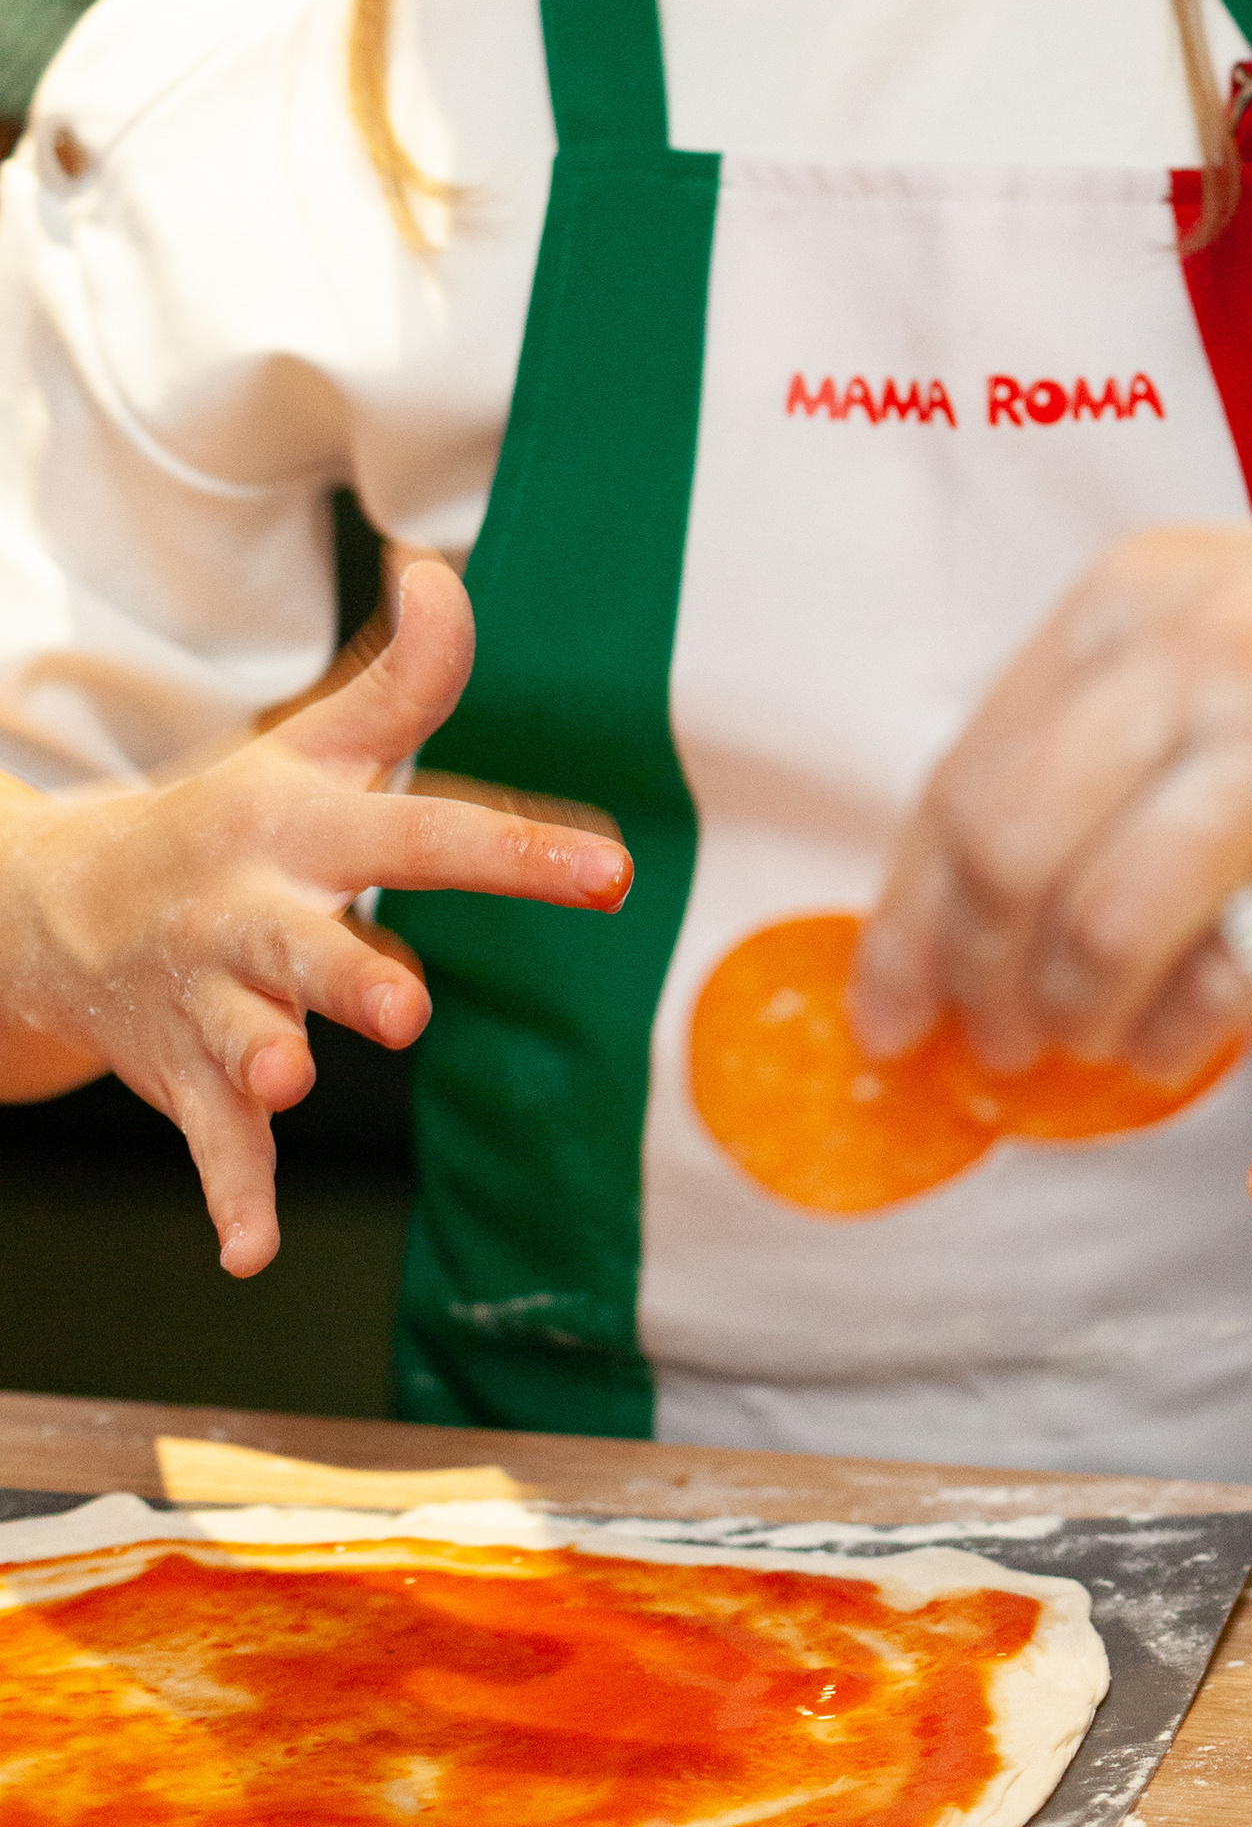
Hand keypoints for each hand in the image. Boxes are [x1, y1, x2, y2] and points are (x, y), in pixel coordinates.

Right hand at [0, 559, 629, 1277]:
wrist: (65, 905)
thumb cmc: (233, 821)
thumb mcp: (315, 746)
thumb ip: (406, 677)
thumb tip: (445, 573)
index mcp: (304, 831)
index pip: (427, 832)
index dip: (519, 852)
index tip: (612, 874)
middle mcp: (253, 914)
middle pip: (309, 945)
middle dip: (349, 973)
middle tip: (404, 1004)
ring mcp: (214, 998)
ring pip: (243, 1038)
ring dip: (263, 1061)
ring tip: (289, 1078)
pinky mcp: (186, 1075)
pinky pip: (209, 1142)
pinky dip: (230, 1195)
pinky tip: (250, 1254)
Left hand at [855, 464, 1251, 1079]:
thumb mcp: (1230, 608)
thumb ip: (1107, 712)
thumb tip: (963, 887)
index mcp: (1141, 591)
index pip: (968, 778)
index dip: (908, 918)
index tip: (889, 1007)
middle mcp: (1204, 651)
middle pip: (1011, 862)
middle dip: (975, 986)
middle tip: (987, 1048)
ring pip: (1105, 931)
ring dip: (1077, 1024)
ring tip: (1095, 1049)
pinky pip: (1231, 978)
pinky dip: (1181, 1035)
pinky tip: (1183, 1044)